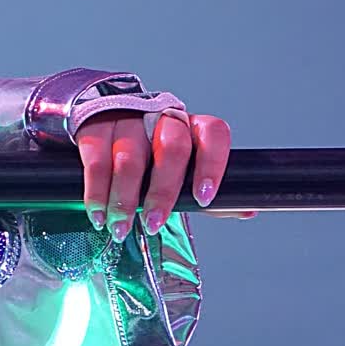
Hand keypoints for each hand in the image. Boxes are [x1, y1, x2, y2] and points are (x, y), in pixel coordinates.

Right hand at [73, 110, 232, 238]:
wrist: (105, 120)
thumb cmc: (150, 153)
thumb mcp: (180, 170)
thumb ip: (206, 190)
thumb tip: (248, 210)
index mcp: (190, 127)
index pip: (212, 134)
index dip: (211, 164)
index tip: (203, 197)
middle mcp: (163, 118)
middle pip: (171, 148)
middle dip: (162, 192)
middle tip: (153, 223)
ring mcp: (129, 120)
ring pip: (130, 158)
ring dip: (124, 200)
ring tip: (120, 227)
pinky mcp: (96, 127)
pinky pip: (96, 161)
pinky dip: (97, 193)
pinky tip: (99, 214)